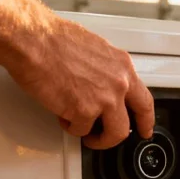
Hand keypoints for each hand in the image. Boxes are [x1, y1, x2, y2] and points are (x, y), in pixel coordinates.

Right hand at [6, 17, 153, 148]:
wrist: (34, 41)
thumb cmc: (53, 39)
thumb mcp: (94, 49)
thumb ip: (105, 70)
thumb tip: (101, 81)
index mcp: (122, 66)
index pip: (143, 98)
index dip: (145, 117)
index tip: (144, 126)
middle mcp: (119, 83)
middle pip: (132, 121)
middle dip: (123, 135)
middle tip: (113, 139)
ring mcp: (104, 100)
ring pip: (113, 133)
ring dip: (97, 138)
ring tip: (85, 133)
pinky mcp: (84, 112)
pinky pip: (81, 130)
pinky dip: (70, 126)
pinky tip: (62, 115)